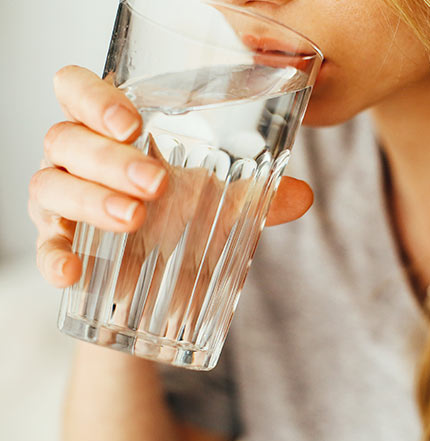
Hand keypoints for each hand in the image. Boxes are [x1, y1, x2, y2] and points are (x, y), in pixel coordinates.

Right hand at [29, 65, 313, 291]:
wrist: (159, 280)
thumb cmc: (182, 220)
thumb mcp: (220, 205)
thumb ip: (256, 197)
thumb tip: (303, 195)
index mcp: (113, 132)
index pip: (78, 90)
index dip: (94, 97)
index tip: (133, 123)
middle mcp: (79, 158)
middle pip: (66, 137)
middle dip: (109, 158)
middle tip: (156, 183)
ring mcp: (62, 199)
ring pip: (50, 184)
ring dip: (91, 199)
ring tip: (135, 218)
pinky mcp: (59, 243)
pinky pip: (44, 245)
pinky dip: (54, 256)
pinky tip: (73, 272)